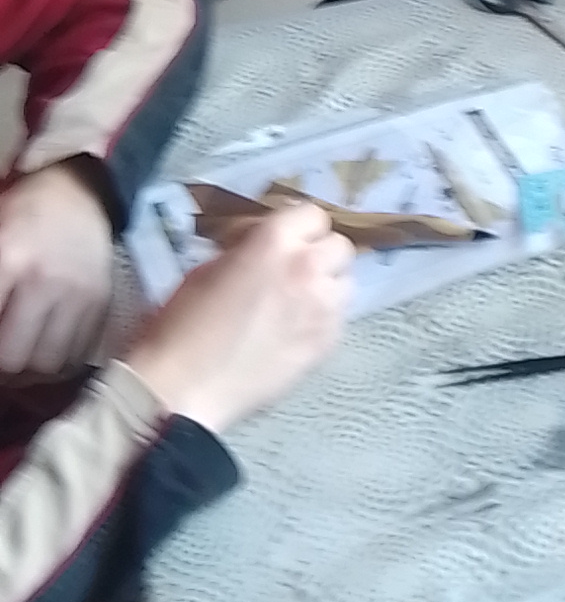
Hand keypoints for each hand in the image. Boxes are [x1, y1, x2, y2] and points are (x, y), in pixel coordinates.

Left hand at [0, 165, 115, 377]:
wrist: (80, 193)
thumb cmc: (23, 214)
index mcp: (10, 260)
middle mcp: (47, 282)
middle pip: (14, 359)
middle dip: (1, 369)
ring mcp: (80, 295)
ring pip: (47, 366)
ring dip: (26, 374)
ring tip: (16, 363)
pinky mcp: (101, 304)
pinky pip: (76, 355)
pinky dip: (55, 367)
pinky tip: (42, 355)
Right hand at [125, 204, 353, 433]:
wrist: (185, 387)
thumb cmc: (182, 324)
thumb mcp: (206, 268)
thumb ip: (245, 251)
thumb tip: (258, 250)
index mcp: (274, 241)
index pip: (312, 214)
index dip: (298, 227)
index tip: (283, 241)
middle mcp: (308, 268)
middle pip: (340, 247)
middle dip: (318, 254)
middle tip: (293, 271)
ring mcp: (324, 307)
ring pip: (346, 283)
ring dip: (327, 285)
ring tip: (299, 302)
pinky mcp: (328, 343)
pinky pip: (340, 318)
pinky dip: (324, 318)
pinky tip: (296, 331)